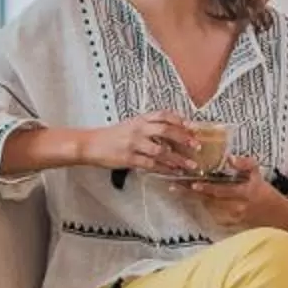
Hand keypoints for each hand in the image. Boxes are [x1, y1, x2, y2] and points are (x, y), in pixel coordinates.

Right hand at [74, 112, 202, 176]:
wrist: (91, 145)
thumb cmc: (110, 136)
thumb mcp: (129, 125)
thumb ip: (147, 126)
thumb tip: (169, 131)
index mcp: (139, 120)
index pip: (163, 115)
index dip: (179, 120)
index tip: (192, 126)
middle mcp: (138, 130)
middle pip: (166, 130)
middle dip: (183, 138)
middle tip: (197, 145)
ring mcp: (134, 144)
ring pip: (161, 150)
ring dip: (178, 159)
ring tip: (189, 165)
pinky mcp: (129, 159)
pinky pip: (151, 164)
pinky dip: (164, 169)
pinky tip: (173, 172)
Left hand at [182, 157, 287, 240]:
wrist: (279, 218)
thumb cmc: (267, 194)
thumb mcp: (259, 176)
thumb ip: (246, 164)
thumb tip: (231, 157)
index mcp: (245, 193)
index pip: (221, 191)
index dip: (206, 188)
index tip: (192, 183)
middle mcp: (237, 208)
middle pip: (209, 200)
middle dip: (190, 193)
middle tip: (174, 185)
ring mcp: (233, 219)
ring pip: (208, 208)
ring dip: (193, 199)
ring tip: (178, 190)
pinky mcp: (231, 226)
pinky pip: (212, 217)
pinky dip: (202, 208)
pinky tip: (193, 200)